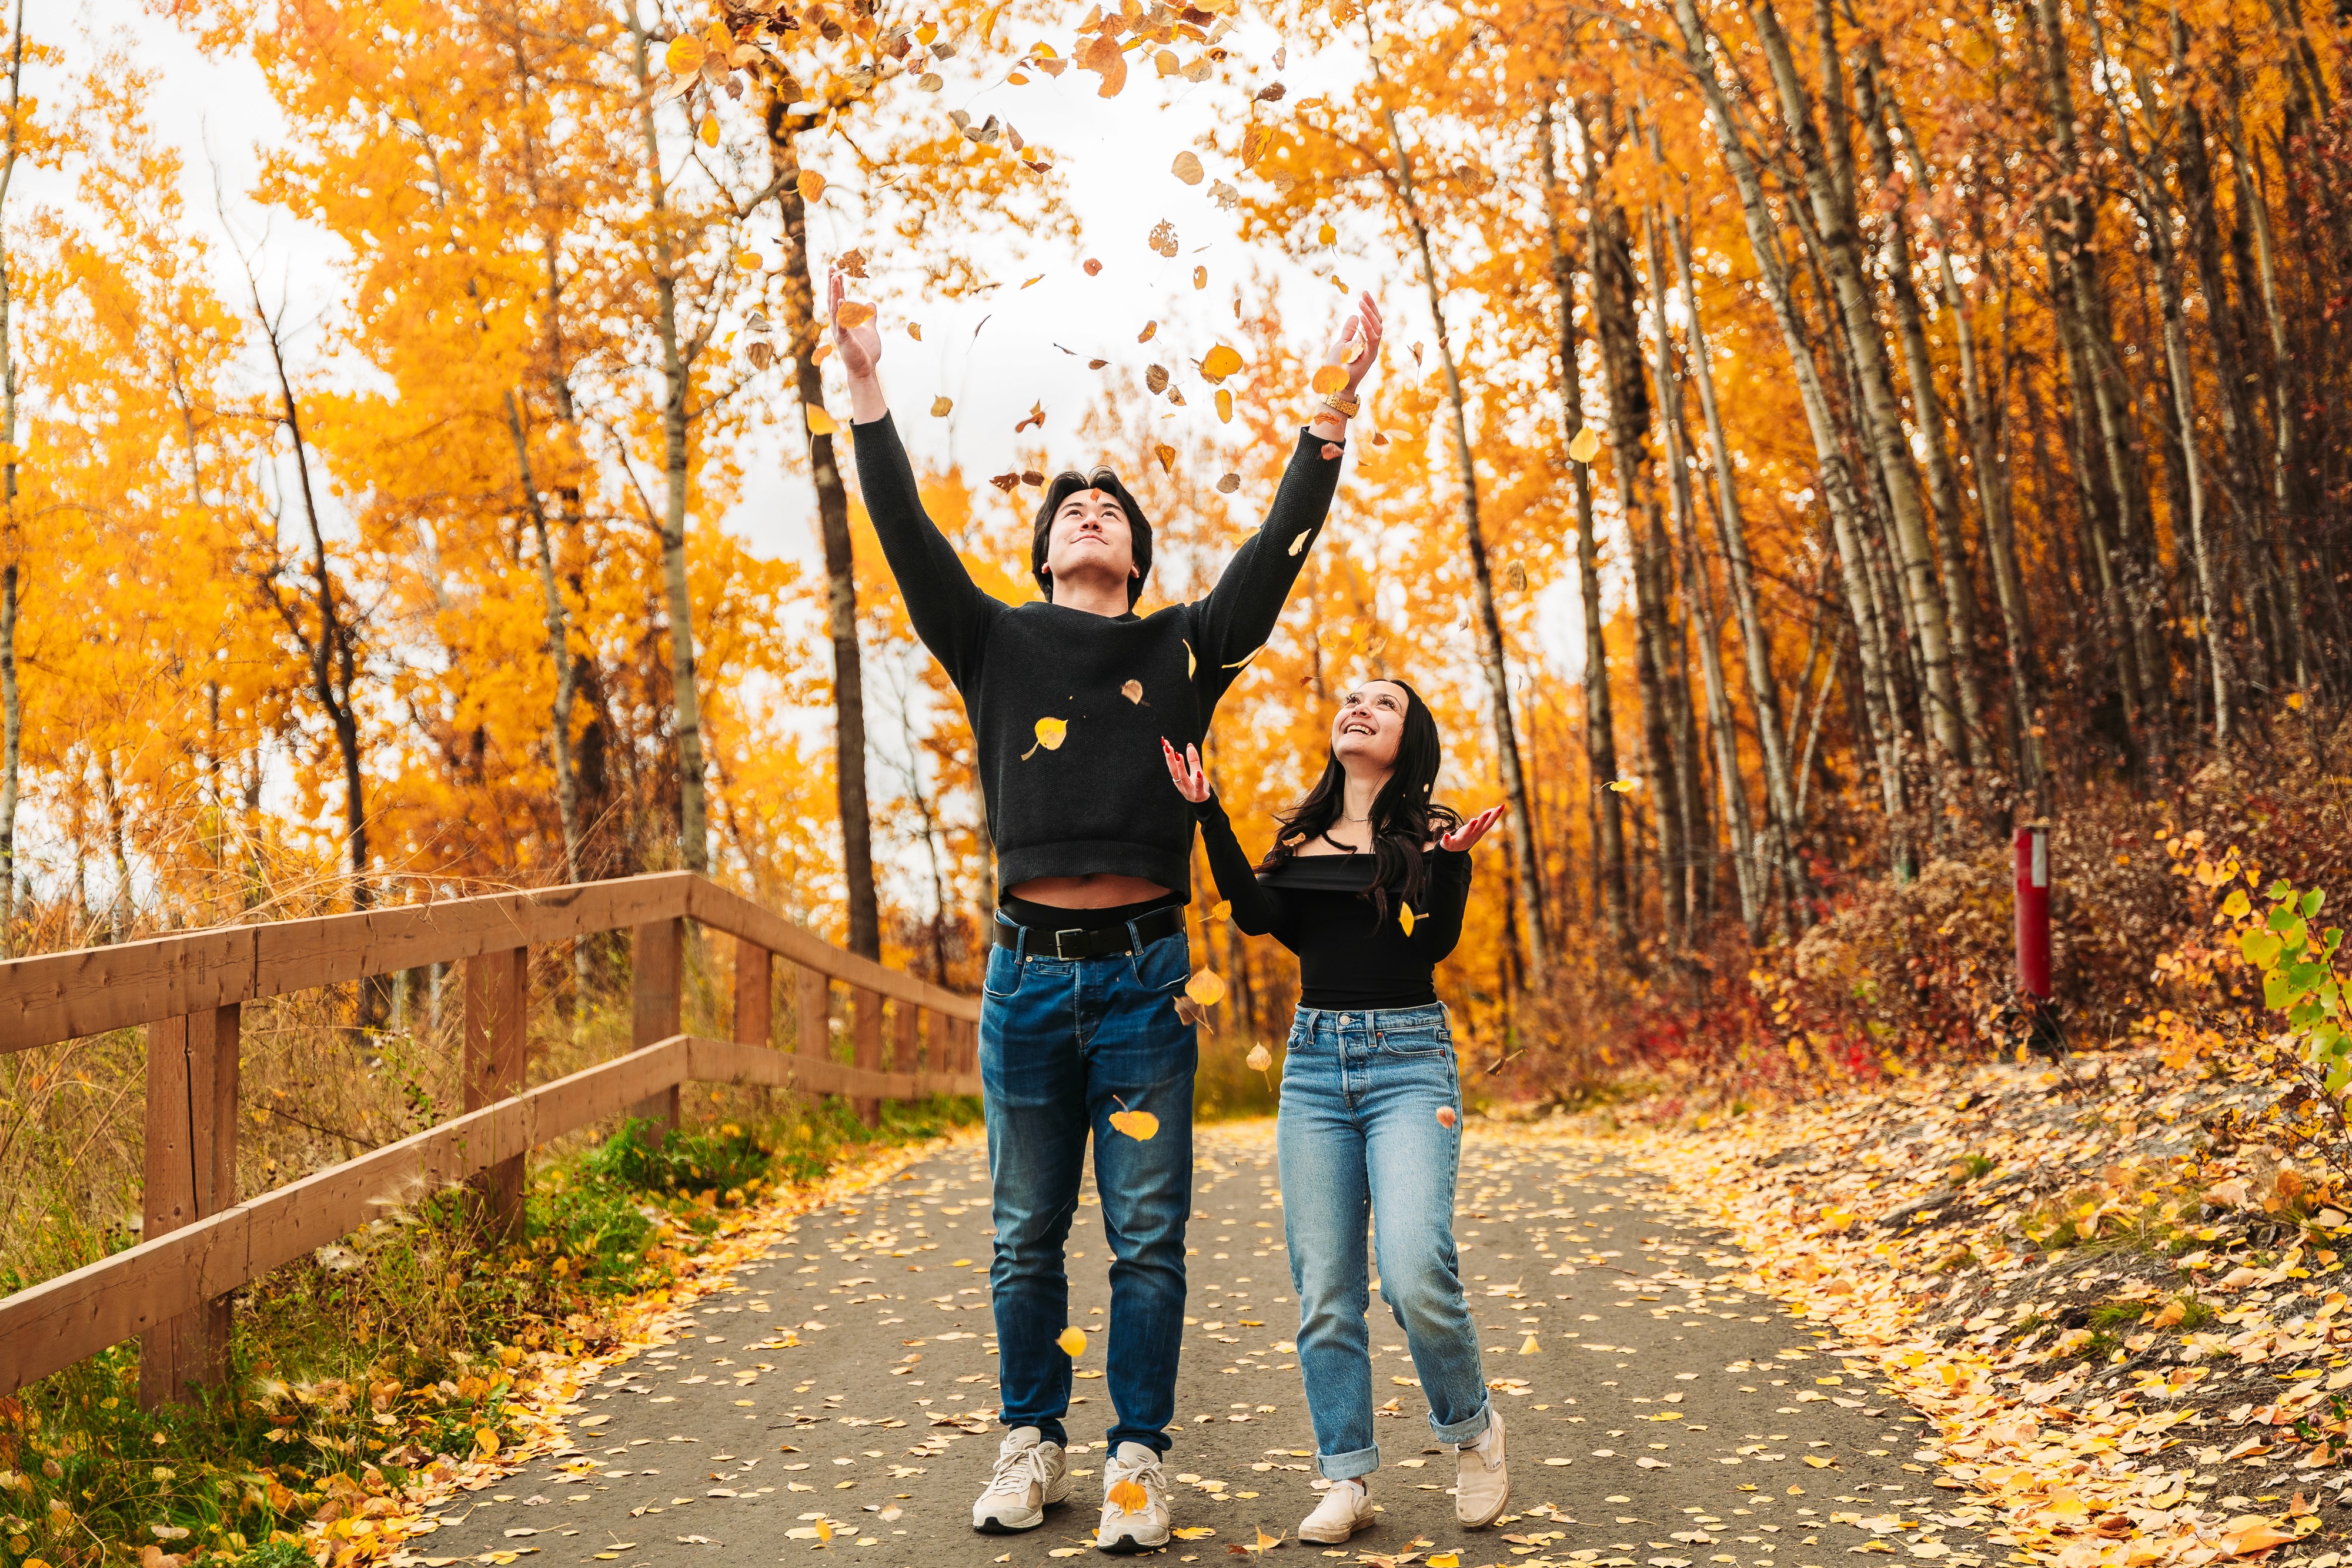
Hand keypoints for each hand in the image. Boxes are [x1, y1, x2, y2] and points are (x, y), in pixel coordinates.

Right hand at [829, 266, 881, 382]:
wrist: (865, 370)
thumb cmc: (866, 352)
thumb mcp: (871, 330)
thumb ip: (870, 317)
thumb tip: (871, 304)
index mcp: (843, 321)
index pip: (838, 299)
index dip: (837, 285)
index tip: (836, 270)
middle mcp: (838, 324)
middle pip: (833, 300)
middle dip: (832, 284)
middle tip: (831, 267)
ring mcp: (839, 331)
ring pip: (835, 308)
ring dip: (835, 292)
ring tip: (836, 278)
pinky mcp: (844, 339)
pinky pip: (842, 323)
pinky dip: (841, 312)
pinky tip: (841, 301)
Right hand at [1161, 738, 1210, 804]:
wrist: (1204, 805)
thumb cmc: (1198, 787)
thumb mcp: (1196, 772)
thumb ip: (1193, 760)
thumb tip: (1189, 745)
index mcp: (1178, 778)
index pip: (1171, 764)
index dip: (1168, 754)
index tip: (1164, 742)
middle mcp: (1181, 784)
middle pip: (1174, 770)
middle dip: (1170, 758)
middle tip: (1167, 746)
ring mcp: (1189, 790)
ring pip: (1182, 778)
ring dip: (1180, 767)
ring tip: (1178, 755)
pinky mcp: (1198, 794)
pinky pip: (1198, 787)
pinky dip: (1197, 780)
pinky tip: (1198, 772)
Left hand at [1321, 292, 1382, 393]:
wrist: (1335, 384)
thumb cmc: (1338, 366)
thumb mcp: (1342, 343)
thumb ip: (1349, 330)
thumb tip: (1355, 315)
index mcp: (1367, 340)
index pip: (1372, 320)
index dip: (1370, 307)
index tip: (1364, 294)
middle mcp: (1372, 344)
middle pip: (1377, 322)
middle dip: (1371, 307)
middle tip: (1364, 294)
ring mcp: (1372, 350)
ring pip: (1377, 329)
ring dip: (1370, 315)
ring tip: (1361, 304)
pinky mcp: (1369, 356)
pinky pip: (1372, 339)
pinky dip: (1368, 328)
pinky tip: (1361, 317)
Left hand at [1438, 804, 1503, 852]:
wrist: (1453, 852)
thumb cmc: (1466, 836)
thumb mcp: (1476, 828)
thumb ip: (1484, 819)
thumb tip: (1494, 809)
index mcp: (1478, 833)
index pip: (1488, 824)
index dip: (1495, 816)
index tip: (1501, 807)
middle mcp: (1471, 837)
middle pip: (1478, 828)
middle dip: (1483, 820)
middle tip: (1488, 812)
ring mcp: (1460, 841)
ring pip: (1466, 834)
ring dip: (1469, 828)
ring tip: (1473, 820)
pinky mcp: (1449, 844)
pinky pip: (1448, 842)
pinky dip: (1447, 839)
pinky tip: (1446, 835)